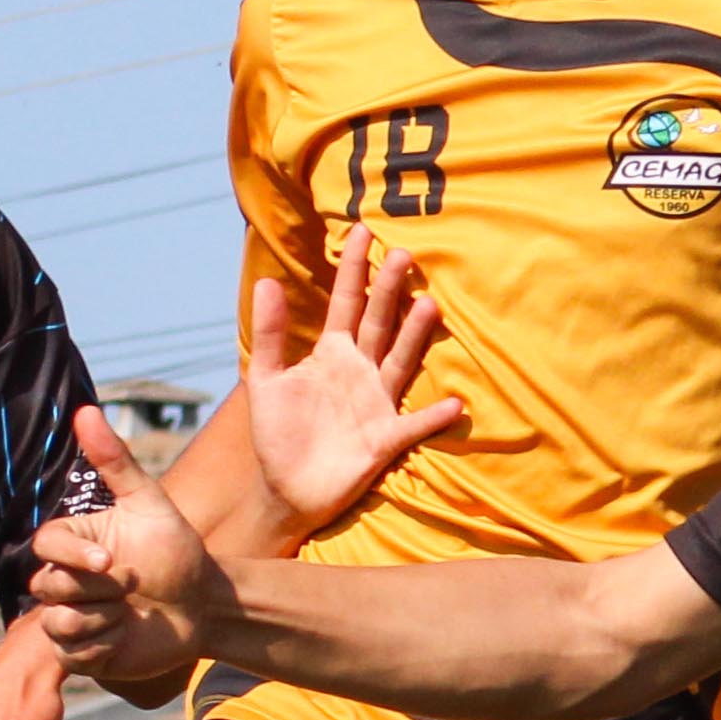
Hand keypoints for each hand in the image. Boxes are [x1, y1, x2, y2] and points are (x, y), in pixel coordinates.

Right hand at [25, 409, 235, 695]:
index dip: (72, 556)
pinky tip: (128, 635)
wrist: (203, 605)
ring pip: (57, 623)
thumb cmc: (176, 550)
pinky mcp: (80, 653)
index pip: (45, 545)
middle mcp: (64, 578)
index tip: (109, 562)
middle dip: (97, 590)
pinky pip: (72, 654)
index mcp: (73, 541)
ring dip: (103, 619)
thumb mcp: (150, 503)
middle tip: (134, 586)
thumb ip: (115, 460)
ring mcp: (69, 617)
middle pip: (47, 585)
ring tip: (131, 612)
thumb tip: (85, 410)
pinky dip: (105, 646)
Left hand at [240, 224, 465, 532]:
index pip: (346, 302)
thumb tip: (266, 281)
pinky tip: (454, 404)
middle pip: (379, 322)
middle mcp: (360, 371)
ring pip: (399, 362)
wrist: (286, 489)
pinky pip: (413, 426)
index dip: (353, 268)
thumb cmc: (277, 434)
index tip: (362, 230)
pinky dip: (433, 417)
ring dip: (415, 336)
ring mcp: (377, 403)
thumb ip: (271, 334)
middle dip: (390, 290)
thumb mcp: (266, 381)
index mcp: (332, 353)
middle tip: (403, 254)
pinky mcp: (384, 439)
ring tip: (429, 306)